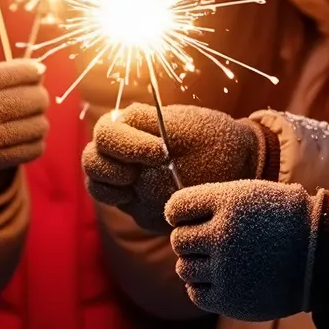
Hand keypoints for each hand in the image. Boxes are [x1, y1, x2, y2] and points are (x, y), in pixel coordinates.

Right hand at [0, 59, 49, 171]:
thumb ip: (13, 72)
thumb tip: (41, 70)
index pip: (25, 73)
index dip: (35, 72)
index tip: (36, 73)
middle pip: (37, 99)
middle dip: (40, 99)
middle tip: (32, 102)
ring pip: (41, 126)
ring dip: (38, 123)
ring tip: (25, 122)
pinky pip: (36, 149)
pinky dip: (35, 142)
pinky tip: (22, 138)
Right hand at [82, 103, 268, 231]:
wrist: (236, 166)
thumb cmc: (214, 141)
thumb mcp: (189, 129)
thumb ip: (155, 129)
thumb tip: (130, 135)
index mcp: (135, 124)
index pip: (107, 132)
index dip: (126, 144)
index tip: (161, 153)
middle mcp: (124, 150)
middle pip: (91, 159)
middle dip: (111, 168)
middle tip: (138, 175)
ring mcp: (126, 178)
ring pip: (96, 183)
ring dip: (109, 187)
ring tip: (135, 189)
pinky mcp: (135, 203)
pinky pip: (116, 203)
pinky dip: (121, 202)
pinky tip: (146, 202)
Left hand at [165, 180, 320, 322]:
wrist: (321, 255)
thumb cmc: (283, 219)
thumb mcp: (250, 195)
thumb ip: (211, 203)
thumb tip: (173, 217)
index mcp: (227, 203)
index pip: (176, 208)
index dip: (181, 213)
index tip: (192, 218)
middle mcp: (222, 236)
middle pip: (178, 240)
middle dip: (190, 239)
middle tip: (211, 241)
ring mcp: (226, 270)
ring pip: (185, 268)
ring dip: (196, 264)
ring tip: (221, 260)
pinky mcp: (231, 300)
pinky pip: (197, 294)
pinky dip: (202, 287)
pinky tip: (220, 279)